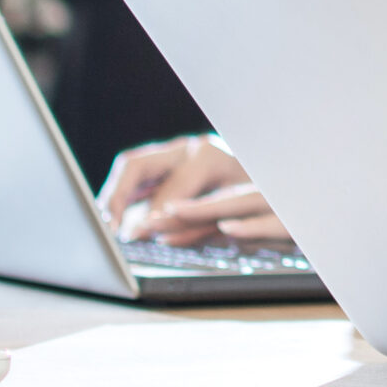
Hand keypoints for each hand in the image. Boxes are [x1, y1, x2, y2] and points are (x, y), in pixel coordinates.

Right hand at [98, 134, 287, 244]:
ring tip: (107, 223)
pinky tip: (118, 214)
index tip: (133, 237)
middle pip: (135, 165)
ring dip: (114, 194)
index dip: (149, 217)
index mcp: (207, 158)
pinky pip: (139, 173)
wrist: (279, 175)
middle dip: (116, 197)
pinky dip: (125, 193)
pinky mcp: (173, 161)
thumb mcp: (235, 212)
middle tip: (109, 228)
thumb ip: (195, 223)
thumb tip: (153, 231)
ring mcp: (178, 152)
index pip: (166, 191)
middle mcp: (188, 149)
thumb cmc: (262, 196)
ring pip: (132, 166)